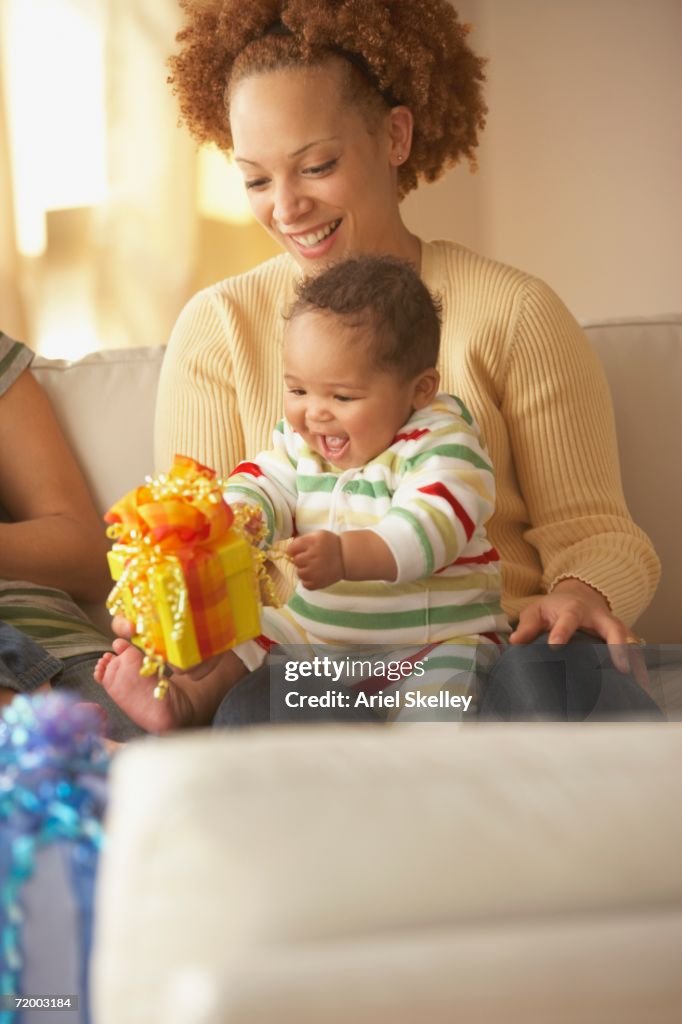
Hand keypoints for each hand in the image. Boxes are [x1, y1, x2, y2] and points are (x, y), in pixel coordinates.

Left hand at [288, 531, 343, 589]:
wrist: (347, 557)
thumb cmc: (330, 544)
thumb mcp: (317, 535)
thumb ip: (302, 540)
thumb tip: (287, 550)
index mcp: (312, 543)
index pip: (291, 549)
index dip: (294, 550)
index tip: (301, 551)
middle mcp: (312, 557)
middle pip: (296, 561)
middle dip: (301, 560)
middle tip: (310, 559)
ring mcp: (315, 572)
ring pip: (299, 573)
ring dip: (304, 571)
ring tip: (313, 568)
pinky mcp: (317, 583)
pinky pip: (305, 584)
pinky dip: (308, 581)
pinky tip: (316, 575)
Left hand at [510, 579, 648, 685]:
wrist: (577, 596)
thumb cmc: (553, 608)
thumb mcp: (536, 611)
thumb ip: (527, 627)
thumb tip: (514, 641)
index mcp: (572, 610)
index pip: (568, 619)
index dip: (562, 631)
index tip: (555, 645)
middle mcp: (597, 617)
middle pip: (612, 627)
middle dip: (617, 645)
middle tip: (619, 666)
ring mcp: (611, 626)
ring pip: (628, 639)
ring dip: (633, 658)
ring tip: (637, 681)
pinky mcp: (621, 636)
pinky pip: (632, 649)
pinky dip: (638, 664)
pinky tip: (640, 684)